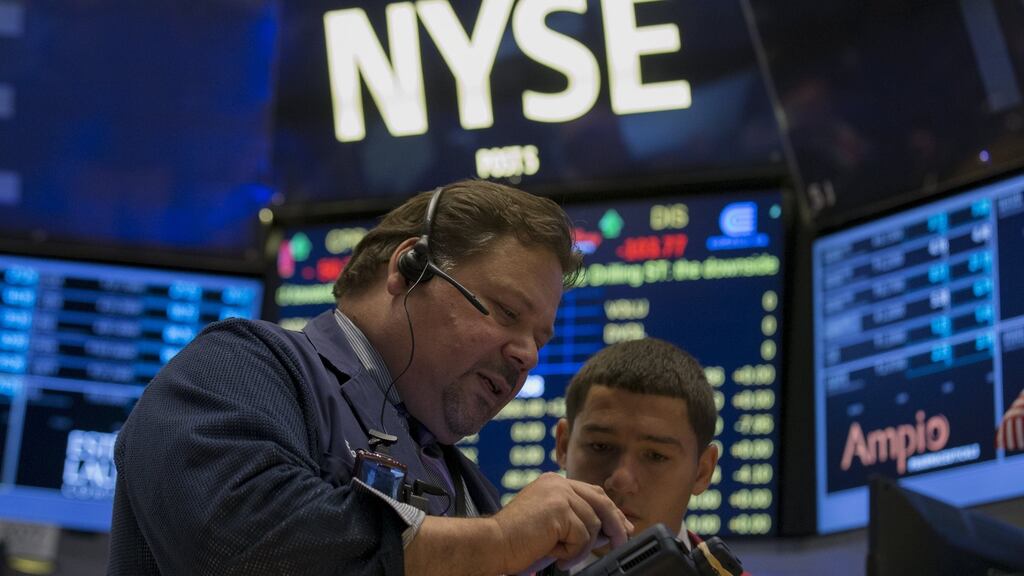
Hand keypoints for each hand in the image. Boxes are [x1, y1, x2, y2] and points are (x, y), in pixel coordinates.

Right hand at [489, 472, 632, 573]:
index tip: (623, 527)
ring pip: (593, 524)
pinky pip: (583, 537)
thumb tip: (610, 531)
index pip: (593, 492)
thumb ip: (576, 520)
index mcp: (554, 483)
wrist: (493, 543)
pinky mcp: (560, 510)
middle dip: (615, 525)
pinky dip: (572, 552)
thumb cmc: (517, 539)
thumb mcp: (552, 525)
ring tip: (561, 556)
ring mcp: (559, 494)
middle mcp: (558, 483)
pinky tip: (554, 554)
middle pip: (601, 502)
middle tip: (620, 544)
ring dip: (581, 548)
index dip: (611, 510)